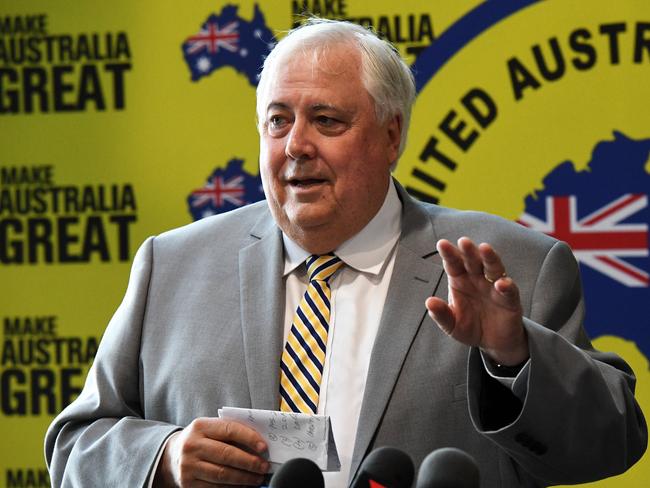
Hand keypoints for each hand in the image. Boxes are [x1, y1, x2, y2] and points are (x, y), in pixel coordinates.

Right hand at [154, 418, 269, 486]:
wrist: (173, 455)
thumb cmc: (201, 440)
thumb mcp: (211, 429)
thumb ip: (231, 431)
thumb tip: (259, 443)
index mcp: (200, 426)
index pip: (229, 430)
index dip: (249, 438)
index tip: (263, 447)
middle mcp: (192, 445)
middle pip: (227, 455)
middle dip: (250, 462)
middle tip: (264, 466)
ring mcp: (189, 466)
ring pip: (222, 474)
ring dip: (244, 478)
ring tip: (257, 478)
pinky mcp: (188, 484)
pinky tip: (243, 486)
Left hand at [425, 237, 528, 365]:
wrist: (493, 342)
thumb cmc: (469, 327)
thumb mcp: (451, 325)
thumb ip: (441, 314)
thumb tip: (429, 303)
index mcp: (459, 280)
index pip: (453, 264)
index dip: (449, 254)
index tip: (442, 244)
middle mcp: (477, 279)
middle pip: (473, 261)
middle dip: (468, 251)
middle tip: (463, 241)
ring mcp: (494, 287)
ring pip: (493, 268)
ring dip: (490, 258)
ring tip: (485, 249)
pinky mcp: (510, 299)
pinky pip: (509, 290)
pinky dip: (506, 285)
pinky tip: (501, 284)